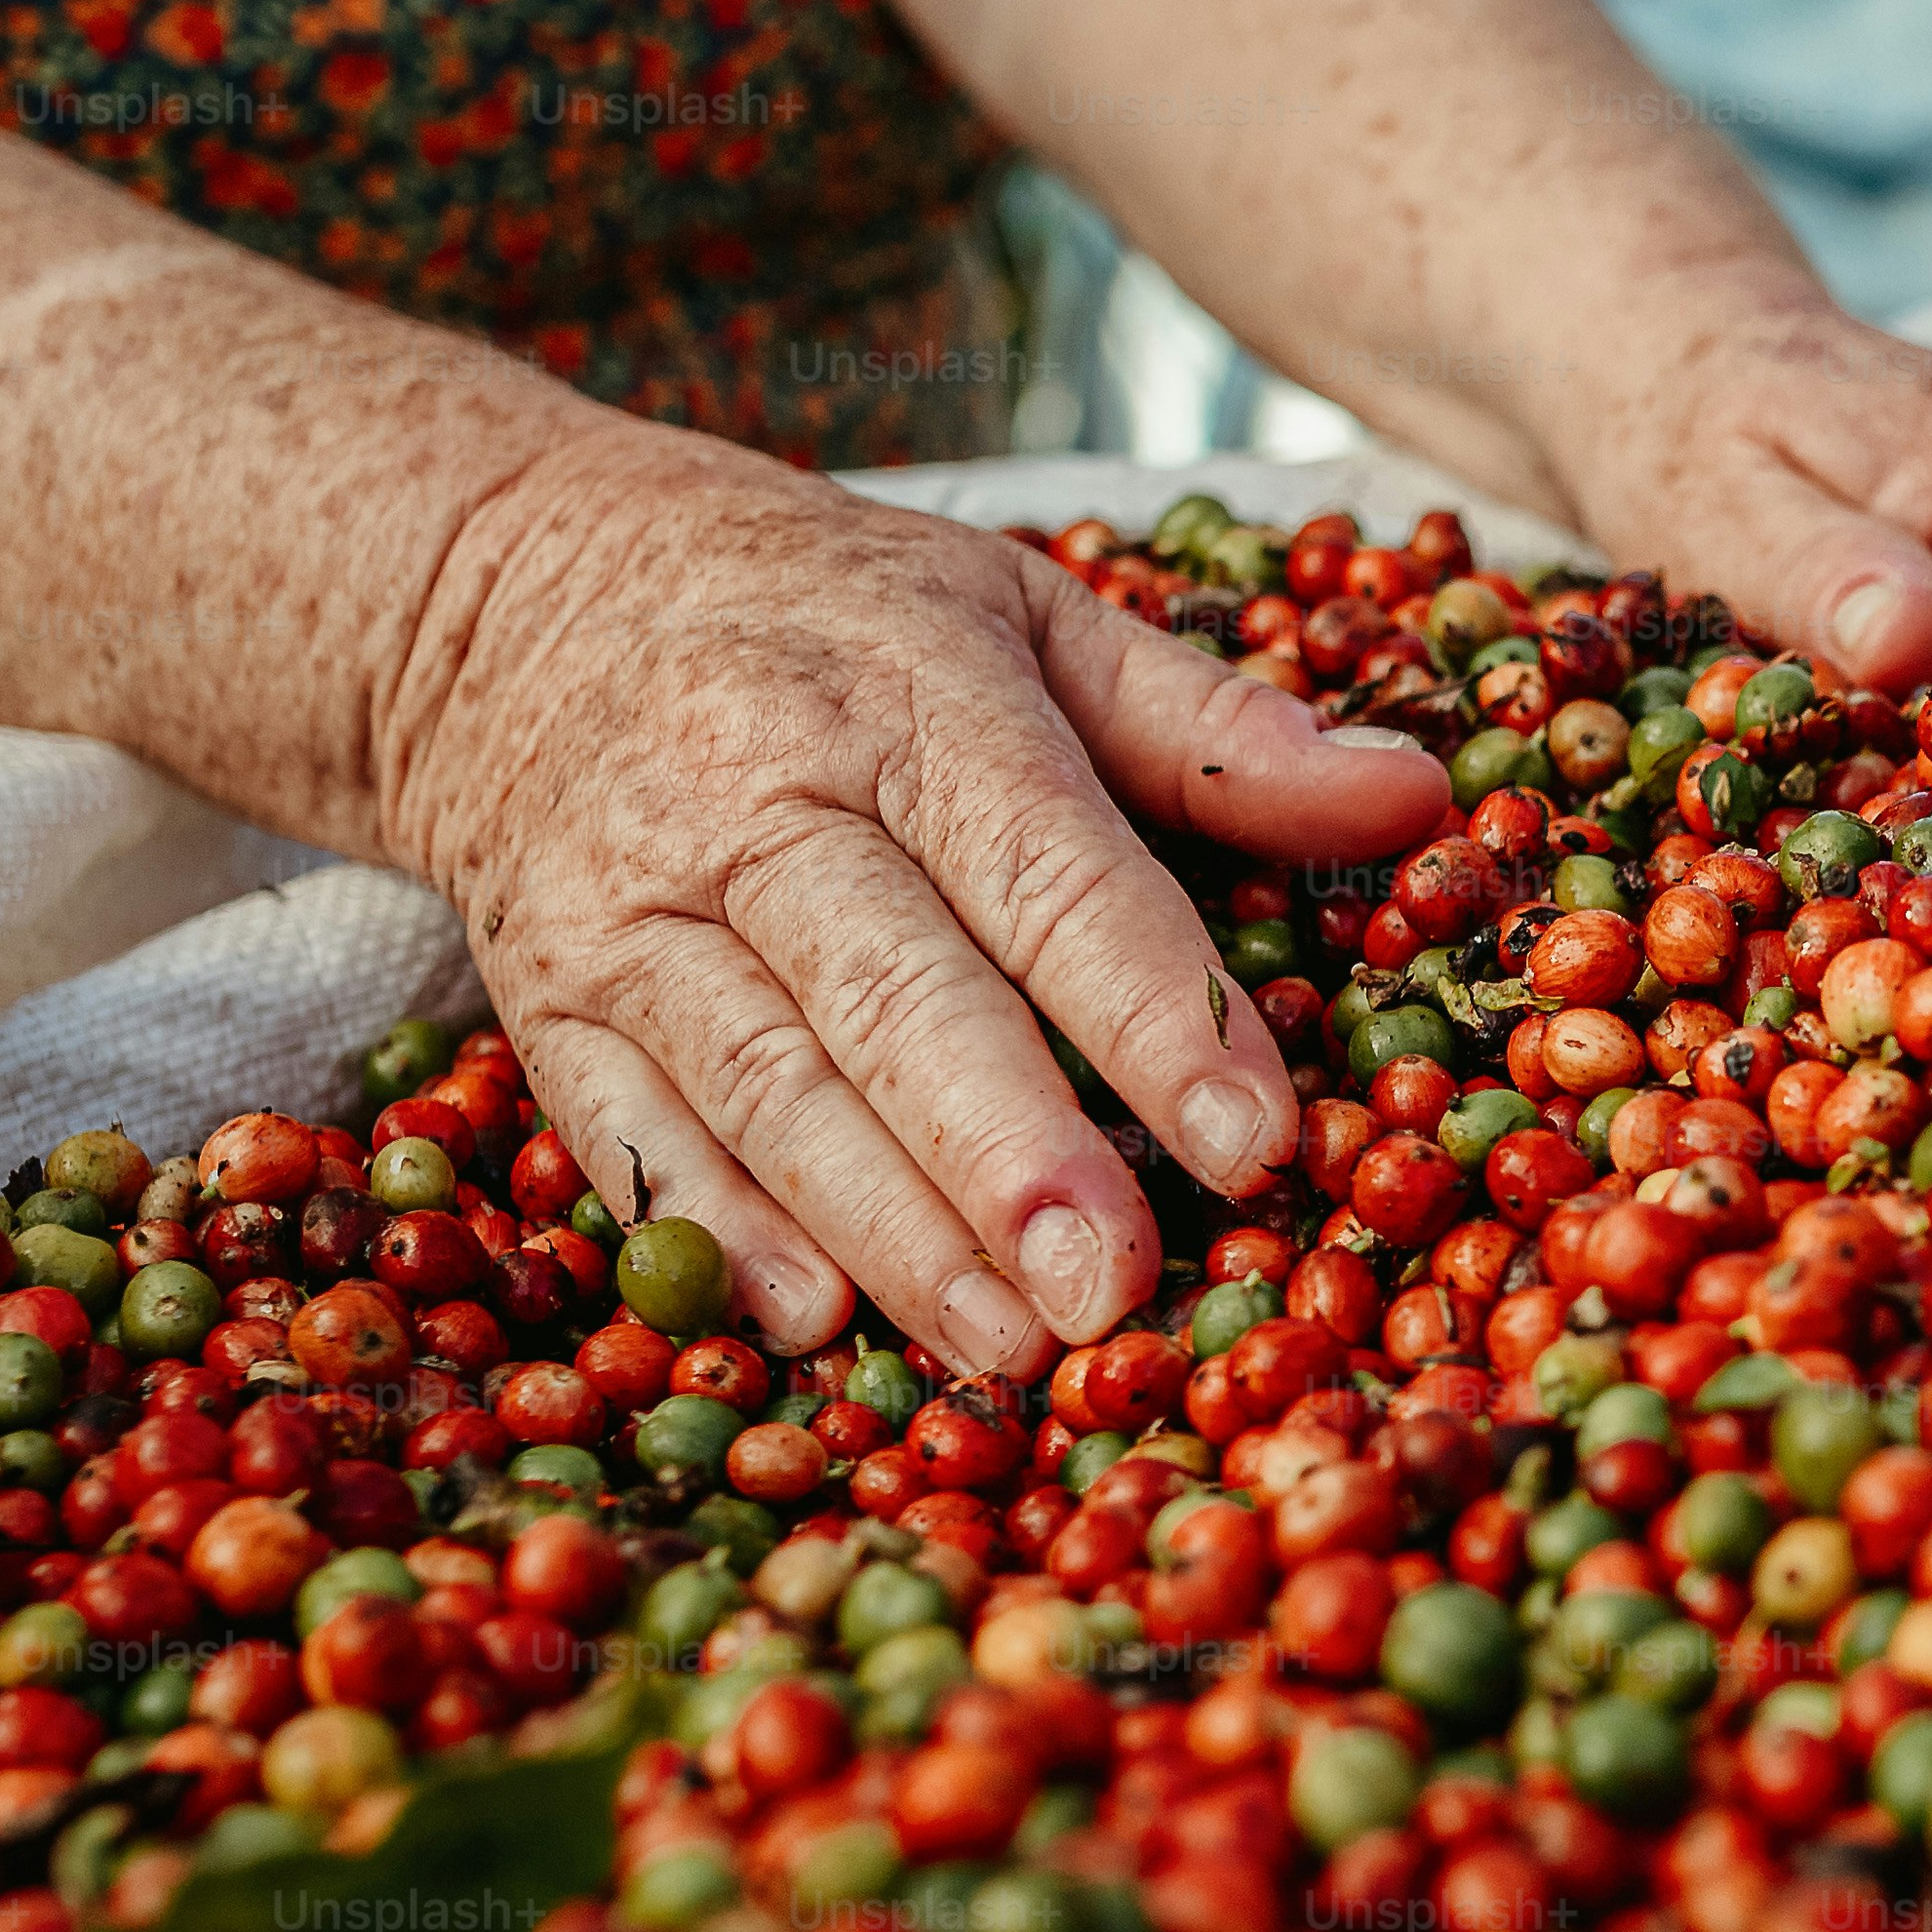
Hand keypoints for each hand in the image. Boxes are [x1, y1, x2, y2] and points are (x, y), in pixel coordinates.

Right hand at [376, 414, 1450, 1371]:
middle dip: (1008, 1153)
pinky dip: (718, 1235)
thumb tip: (1419, 799)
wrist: (512, 587)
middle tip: (1110, 1288)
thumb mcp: (1028, 617)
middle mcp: (758, 796)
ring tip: (1005, 1345)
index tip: (1253, 1141)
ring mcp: (635, 906)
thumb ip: (1216, 733)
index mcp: (910, 695)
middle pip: (895, 998)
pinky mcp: (547, 995)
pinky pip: (627, 1131)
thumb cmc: (835, 620)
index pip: (1047, 870)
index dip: (1151, 1014)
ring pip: (766, 1085)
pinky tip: (811, 1325)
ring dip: (886, 1229)